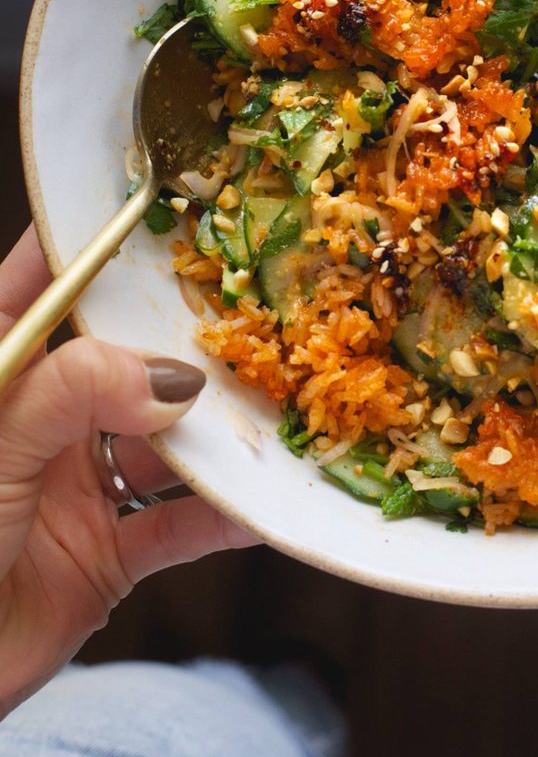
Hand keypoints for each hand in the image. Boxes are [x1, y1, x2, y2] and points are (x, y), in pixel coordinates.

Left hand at [0, 226, 257, 715]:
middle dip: (184, 337)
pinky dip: (224, 517)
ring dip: (217, 432)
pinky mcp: (104, 555)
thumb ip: (76, 392)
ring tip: (277, 404)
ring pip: (164, 441)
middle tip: (254, 305)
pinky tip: (266, 504)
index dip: (97, 241)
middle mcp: (41, 418)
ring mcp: (76, 484)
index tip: (164, 202)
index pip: (44, 282)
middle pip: (124, 358)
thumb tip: (175, 378)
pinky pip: (178, 525)